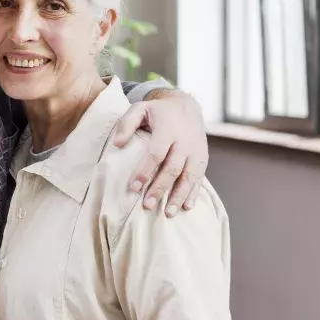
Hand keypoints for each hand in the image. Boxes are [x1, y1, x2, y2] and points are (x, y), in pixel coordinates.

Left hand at [111, 89, 208, 216]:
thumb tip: (117, 144)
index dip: (145, 171)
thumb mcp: (139, 108)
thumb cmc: (157, 111)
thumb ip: (126, 123)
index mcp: (168, 129)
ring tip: (168, 213)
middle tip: (147, 205)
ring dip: (179, 195)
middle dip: (160, 188)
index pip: (156, 153)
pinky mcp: (203, 157)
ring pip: (189, 176)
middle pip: (173, 168)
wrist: (186, 105)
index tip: (133, 187)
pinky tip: (186, 207)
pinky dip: (194, 193)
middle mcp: (184, 141)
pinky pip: (200, 177)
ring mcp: (196, 150)